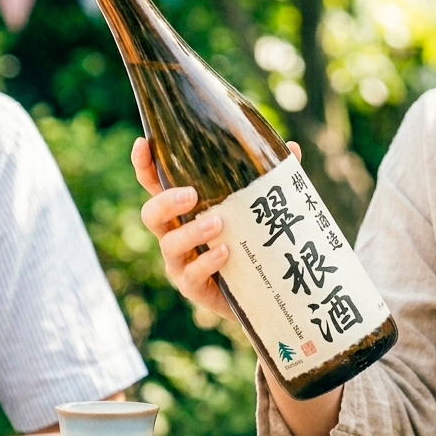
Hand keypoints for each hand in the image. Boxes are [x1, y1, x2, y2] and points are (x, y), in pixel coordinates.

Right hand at [131, 138, 301, 320]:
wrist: (261, 292)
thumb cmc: (251, 239)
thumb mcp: (258, 208)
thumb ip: (270, 179)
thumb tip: (292, 148)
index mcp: (184, 209)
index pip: (155, 184)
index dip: (144, 165)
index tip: (143, 143)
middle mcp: (175, 233)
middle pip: (151, 214)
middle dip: (166, 202)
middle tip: (191, 194)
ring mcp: (180, 262)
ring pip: (169, 244)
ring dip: (191, 232)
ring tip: (218, 223)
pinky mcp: (192, 287)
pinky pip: (191, 275)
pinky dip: (207, 262)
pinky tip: (225, 252)